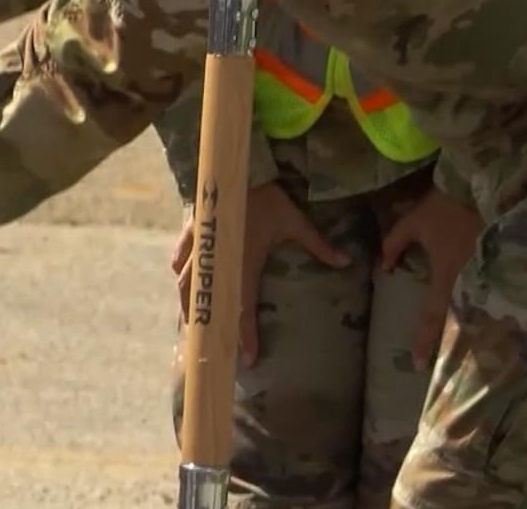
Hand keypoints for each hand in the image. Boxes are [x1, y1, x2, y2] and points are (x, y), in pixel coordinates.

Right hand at [173, 181, 349, 366]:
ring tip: (194, 324)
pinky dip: (181, 278)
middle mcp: (217, 262)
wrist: (235, 169)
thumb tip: (348, 262)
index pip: (242, 308)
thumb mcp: (295, 223)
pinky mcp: (189, 236)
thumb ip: (319, 245)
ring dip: (190, 307)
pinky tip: (183, 284)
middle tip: (213, 349)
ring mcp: (199, 249)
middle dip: (208, 328)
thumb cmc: (267, 199)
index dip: (244, 334)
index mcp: (242, 264)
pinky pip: (179, 264)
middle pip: (206, 304)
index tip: (247, 358)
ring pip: (186, 286)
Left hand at [379, 185, 480, 366]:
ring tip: (465, 356)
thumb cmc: (445, 206)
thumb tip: (383, 267)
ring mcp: (488, 276)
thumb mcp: (413, 223)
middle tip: (443, 368)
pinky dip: (483, 312)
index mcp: (447, 274)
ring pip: (476, 312)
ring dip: (469, 332)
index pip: (433, 315)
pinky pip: (489, 296)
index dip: (426, 340)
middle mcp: (470, 281)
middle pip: (459, 321)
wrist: (484, 188)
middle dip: (451, 345)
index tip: (419, 364)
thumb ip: (393, 245)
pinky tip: (484, 326)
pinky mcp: (500, 269)